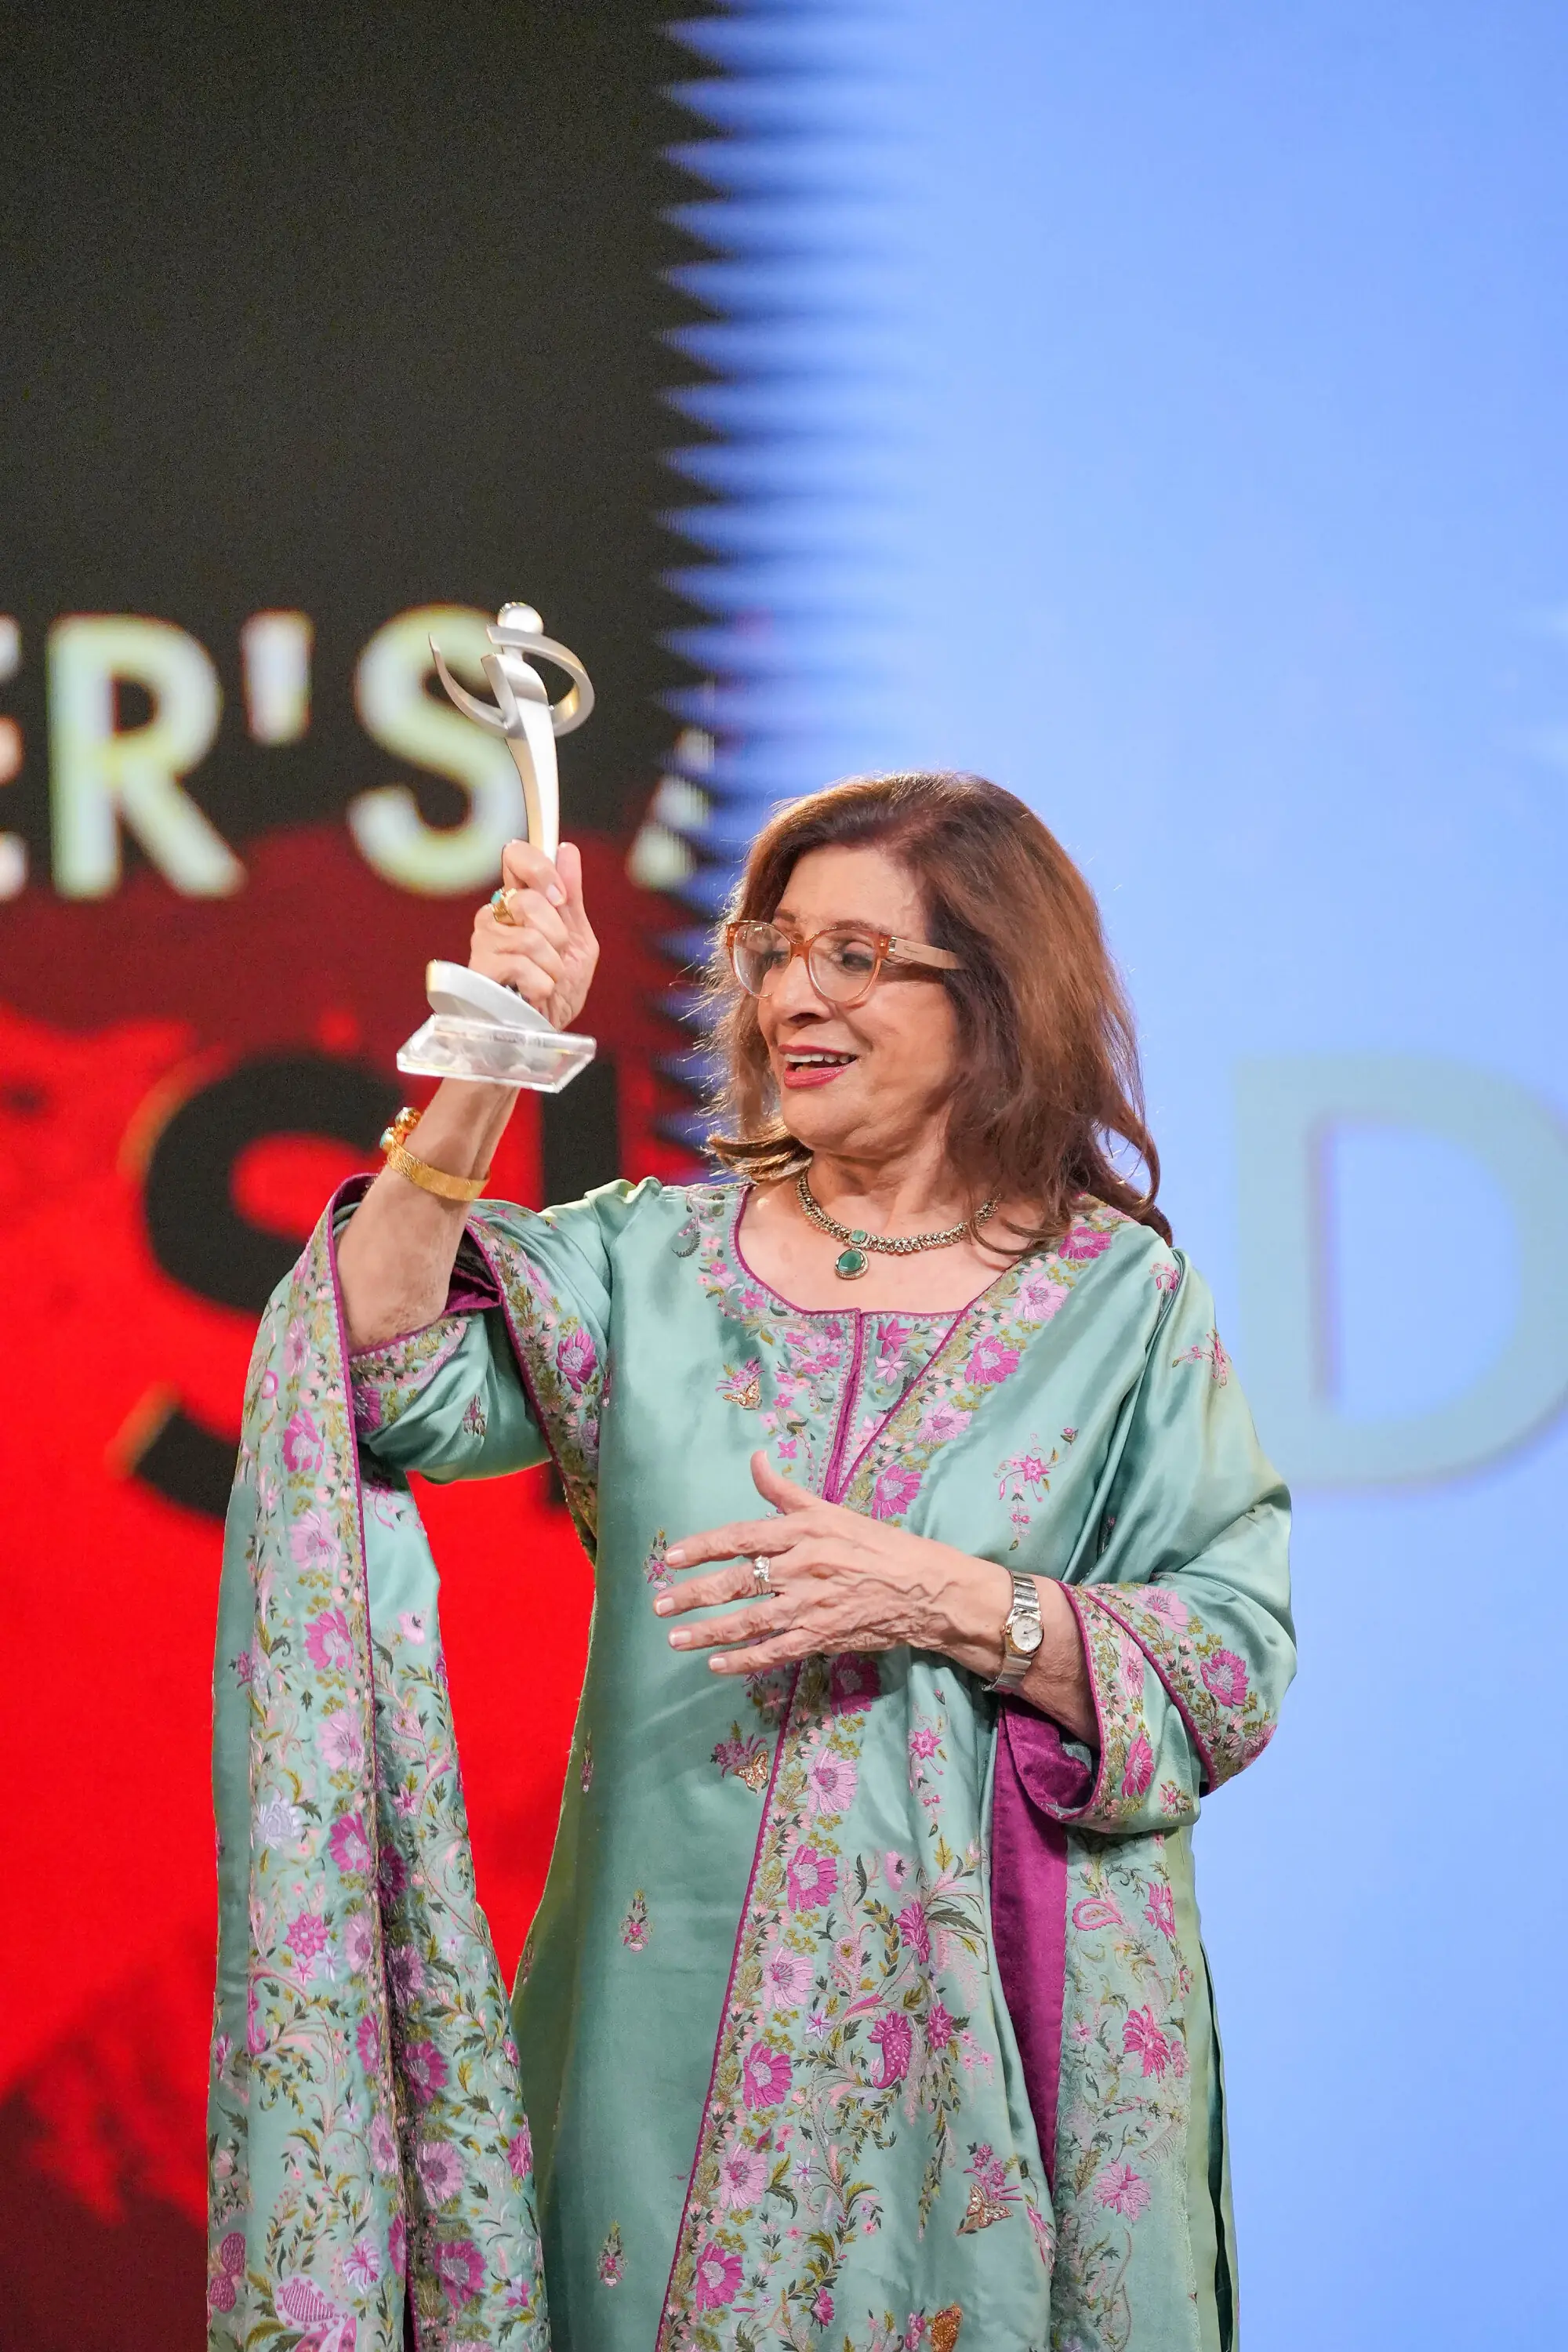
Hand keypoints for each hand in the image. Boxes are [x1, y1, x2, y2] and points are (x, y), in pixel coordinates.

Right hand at [469, 838, 598, 1030]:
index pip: (515, 856)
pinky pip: (522, 965)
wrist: (544, 1031)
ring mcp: (483, 940)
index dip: (540, 868)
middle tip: (556, 957)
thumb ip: (571, 898)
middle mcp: (495, 915)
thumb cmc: (559, 988)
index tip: (559, 897)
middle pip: (529, 899)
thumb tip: (567, 851)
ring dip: (553, 967)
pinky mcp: (479, 968)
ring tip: (545, 981)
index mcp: (519, 902)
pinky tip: (533, 993)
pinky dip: (542, 984)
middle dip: (557, 935)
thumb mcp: (578, 940)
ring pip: (530, 938)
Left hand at [657, 1450, 1013, 1679]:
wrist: (923, 1587)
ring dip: (709, 1631)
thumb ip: (786, 1491)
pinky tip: (717, 1665)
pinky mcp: (822, 1636)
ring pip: (750, 1620)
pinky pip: (776, 1651)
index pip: (743, 1536)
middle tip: (660, 1603)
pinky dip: (745, 1660)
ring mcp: (811, 1605)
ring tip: (675, 1638)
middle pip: (739, 1581)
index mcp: (804, 1530)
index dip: (705, 1546)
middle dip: (695, 1593)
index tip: (673, 1556)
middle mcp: (803, 1566)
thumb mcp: (831, 1510)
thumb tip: (755, 1459)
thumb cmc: (876, 1545)